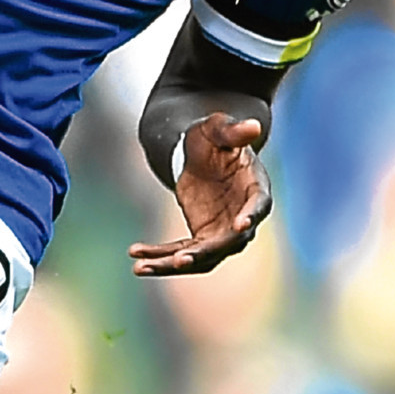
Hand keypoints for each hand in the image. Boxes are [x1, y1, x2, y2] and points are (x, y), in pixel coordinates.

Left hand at [130, 111, 271, 276]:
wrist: (201, 151)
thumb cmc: (215, 136)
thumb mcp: (220, 127)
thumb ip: (233, 130)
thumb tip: (253, 126)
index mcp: (256, 189)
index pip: (258, 205)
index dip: (251, 215)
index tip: (240, 225)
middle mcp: (243, 219)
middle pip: (228, 243)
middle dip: (204, 253)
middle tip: (179, 260)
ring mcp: (222, 233)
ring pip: (201, 258)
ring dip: (172, 264)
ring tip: (141, 267)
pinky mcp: (201, 237)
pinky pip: (180, 252)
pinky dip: (159, 256)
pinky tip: (135, 256)